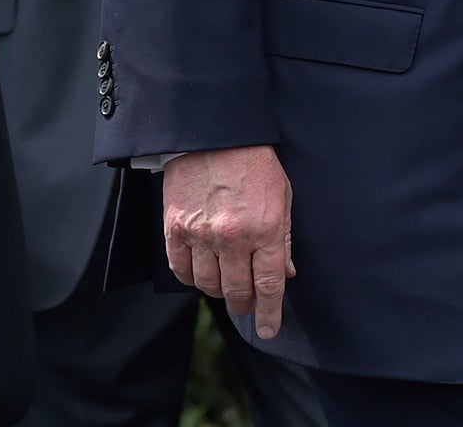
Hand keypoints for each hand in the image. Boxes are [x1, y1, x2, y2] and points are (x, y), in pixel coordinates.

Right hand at [162, 144, 296, 340]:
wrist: (215, 132)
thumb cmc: (254, 162)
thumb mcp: (283, 196)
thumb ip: (284, 238)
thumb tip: (287, 274)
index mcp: (266, 228)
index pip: (269, 285)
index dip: (268, 313)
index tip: (267, 330)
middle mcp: (234, 236)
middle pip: (237, 291)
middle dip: (244, 303)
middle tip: (246, 301)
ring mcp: (202, 233)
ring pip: (208, 285)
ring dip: (218, 290)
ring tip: (225, 281)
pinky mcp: (176, 226)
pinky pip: (180, 268)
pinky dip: (191, 276)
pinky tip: (201, 270)